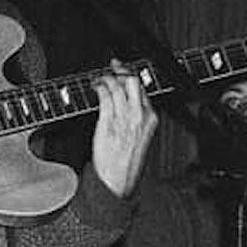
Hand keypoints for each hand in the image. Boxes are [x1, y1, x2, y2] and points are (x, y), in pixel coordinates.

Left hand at [91, 58, 158, 197]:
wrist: (117, 180)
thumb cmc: (127, 163)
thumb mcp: (141, 138)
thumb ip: (137, 118)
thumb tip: (128, 102)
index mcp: (151, 118)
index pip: (143, 88)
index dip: (131, 75)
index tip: (123, 70)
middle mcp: (139, 115)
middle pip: (133, 81)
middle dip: (122, 69)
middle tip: (114, 65)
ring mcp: (123, 117)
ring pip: (117, 86)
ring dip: (106, 77)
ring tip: (99, 78)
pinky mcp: (108, 121)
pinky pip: (104, 95)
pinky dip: (99, 86)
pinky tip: (95, 86)